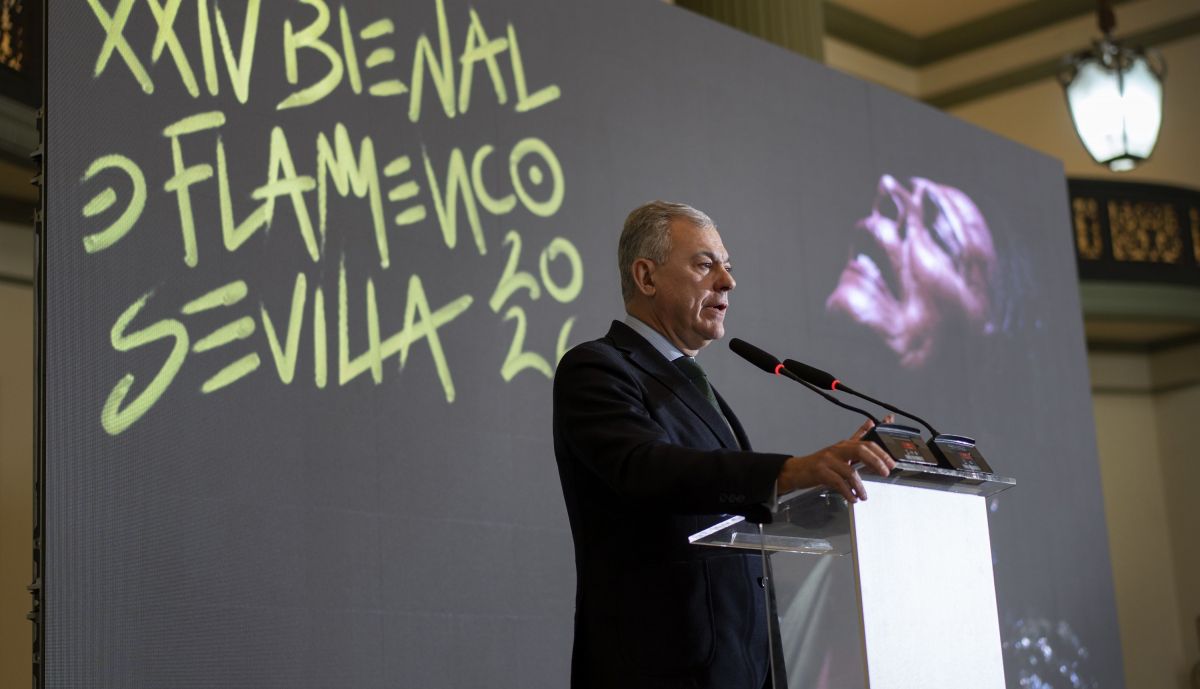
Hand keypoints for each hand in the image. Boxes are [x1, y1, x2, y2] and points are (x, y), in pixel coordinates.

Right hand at [777, 416, 896, 502]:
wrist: (797, 470)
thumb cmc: (821, 463)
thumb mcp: (840, 450)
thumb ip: (857, 437)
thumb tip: (871, 422)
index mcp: (844, 445)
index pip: (866, 444)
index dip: (881, 453)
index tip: (891, 462)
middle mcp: (837, 450)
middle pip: (860, 451)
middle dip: (876, 462)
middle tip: (885, 473)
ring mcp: (828, 460)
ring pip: (849, 471)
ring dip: (859, 486)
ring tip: (863, 495)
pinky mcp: (820, 472)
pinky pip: (838, 482)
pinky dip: (847, 492)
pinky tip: (852, 498)